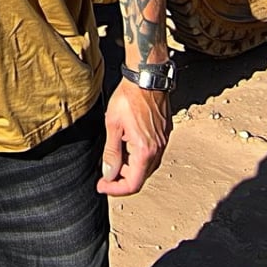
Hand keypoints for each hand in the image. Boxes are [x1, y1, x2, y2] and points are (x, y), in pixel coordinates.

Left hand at [97, 78, 171, 196]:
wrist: (147, 77)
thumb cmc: (129, 97)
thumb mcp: (113, 124)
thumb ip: (111, 152)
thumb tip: (108, 173)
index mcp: (145, 150)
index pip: (133, 183)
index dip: (115, 189)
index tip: (102, 186)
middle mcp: (157, 149)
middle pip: (141, 177)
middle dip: (121, 178)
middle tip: (105, 171)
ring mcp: (163, 142)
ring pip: (147, 166)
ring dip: (130, 167)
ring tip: (114, 155)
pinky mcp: (164, 134)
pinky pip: (152, 153)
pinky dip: (138, 156)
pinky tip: (127, 144)